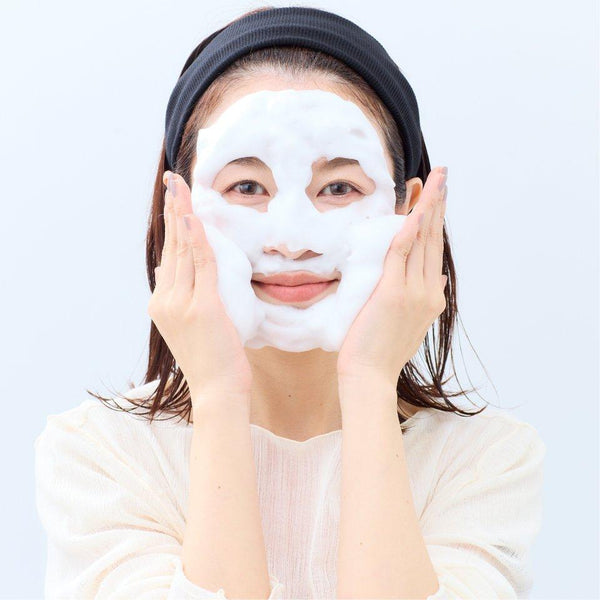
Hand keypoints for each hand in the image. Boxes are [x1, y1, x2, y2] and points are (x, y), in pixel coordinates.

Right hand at [148, 172, 252, 411]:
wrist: (218, 390)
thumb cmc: (213, 358)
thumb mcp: (192, 324)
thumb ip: (183, 296)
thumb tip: (176, 269)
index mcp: (162, 304)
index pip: (169, 256)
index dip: (172, 226)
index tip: (174, 199)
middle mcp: (164, 300)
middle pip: (171, 246)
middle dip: (173, 209)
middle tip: (174, 180)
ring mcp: (180, 304)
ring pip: (183, 251)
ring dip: (182, 214)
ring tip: (180, 186)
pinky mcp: (200, 308)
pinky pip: (200, 265)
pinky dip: (196, 239)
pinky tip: (193, 217)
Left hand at [337, 167, 448, 390]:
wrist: (369, 376)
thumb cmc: (379, 350)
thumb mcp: (408, 322)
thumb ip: (421, 297)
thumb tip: (433, 277)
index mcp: (432, 298)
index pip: (433, 251)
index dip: (435, 221)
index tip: (436, 197)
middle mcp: (429, 292)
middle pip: (434, 240)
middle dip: (438, 204)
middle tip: (443, 175)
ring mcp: (414, 293)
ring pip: (422, 242)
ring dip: (428, 208)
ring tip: (434, 181)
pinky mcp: (394, 294)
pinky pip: (402, 255)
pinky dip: (409, 232)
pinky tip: (414, 211)